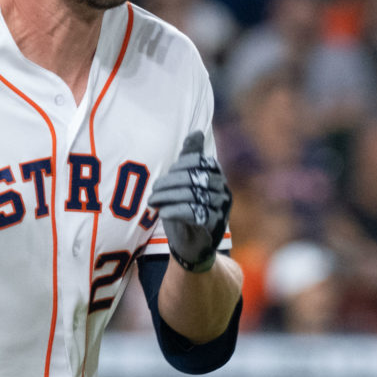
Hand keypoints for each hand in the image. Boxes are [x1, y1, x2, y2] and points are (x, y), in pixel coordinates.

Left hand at [147, 131, 230, 272]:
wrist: (191, 244)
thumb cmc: (187, 207)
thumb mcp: (186, 181)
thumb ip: (190, 157)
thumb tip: (197, 132)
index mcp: (217, 176)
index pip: (200, 161)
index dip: (179, 167)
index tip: (163, 176)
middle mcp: (223, 190)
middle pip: (196, 178)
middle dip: (170, 183)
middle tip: (153, 190)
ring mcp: (221, 208)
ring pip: (193, 195)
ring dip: (169, 197)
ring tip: (153, 201)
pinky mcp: (214, 225)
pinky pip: (195, 213)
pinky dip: (176, 211)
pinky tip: (163, 212)